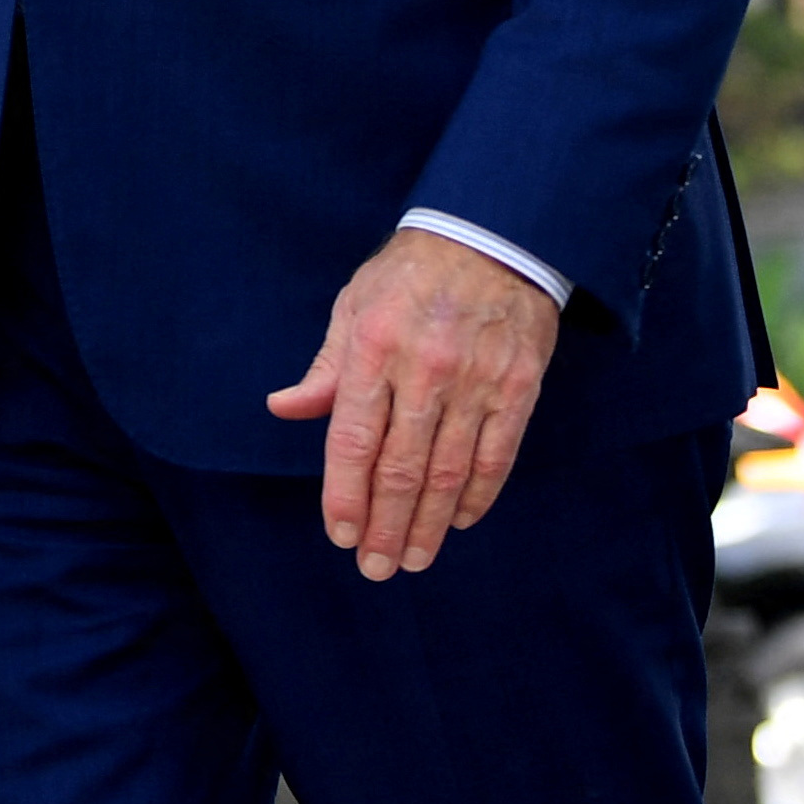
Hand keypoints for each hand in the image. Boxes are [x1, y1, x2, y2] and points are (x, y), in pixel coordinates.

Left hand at [264, 228, 559, 577]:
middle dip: (384, 527)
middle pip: (401, 469)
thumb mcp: (354, 306)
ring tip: (412, 560)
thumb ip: (325, 368)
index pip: (354, 440)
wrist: (492, 234)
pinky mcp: (519, 388)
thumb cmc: (410, 272)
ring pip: (449, 473)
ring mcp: (476, 382)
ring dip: (428, 525)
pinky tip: (460, 523)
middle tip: (375, 569)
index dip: (345, 496)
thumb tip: (284, 409)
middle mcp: (425, 370)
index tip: (340, 536)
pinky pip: (496, 457)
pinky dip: (478, 497)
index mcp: (375, 348)